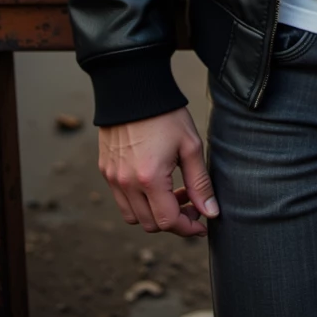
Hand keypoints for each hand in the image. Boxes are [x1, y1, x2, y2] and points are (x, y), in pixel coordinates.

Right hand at [99, 106, 218, 235]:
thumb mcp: (190, 146)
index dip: (188, 228)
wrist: (133, 88)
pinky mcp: (106, 170)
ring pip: (134, 217)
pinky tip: (155, 183)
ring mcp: (113, 178)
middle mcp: (126, 183)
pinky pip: (122, 200)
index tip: (202, 223)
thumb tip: (211, 213)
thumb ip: (200, 183)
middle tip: (191, 202)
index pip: (168, 222)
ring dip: (155, 213)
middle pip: (151, 224)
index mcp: (149, 178)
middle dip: (174, 220)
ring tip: (173, 192)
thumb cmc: (166, 115)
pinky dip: (139, 202)